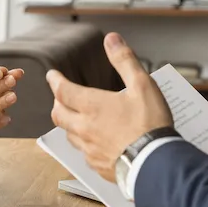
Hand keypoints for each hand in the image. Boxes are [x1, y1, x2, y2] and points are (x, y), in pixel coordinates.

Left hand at [48, 33, 172, 181]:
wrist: (156, 163)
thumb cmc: (150, 124)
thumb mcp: (142, 85)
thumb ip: (125, 61)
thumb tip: (111, 40)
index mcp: (92, 106)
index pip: (62, 90)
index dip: (55, 81)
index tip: (52, 76)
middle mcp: (85, 128)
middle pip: (58, 115)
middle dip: (57, 103)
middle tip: (60, 97)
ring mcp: (90, 149)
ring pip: (69, 135)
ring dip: (69, 124)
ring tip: (76, 119)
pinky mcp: (98, 166)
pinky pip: (84, 154)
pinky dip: (85, 144)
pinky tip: (95, 143)